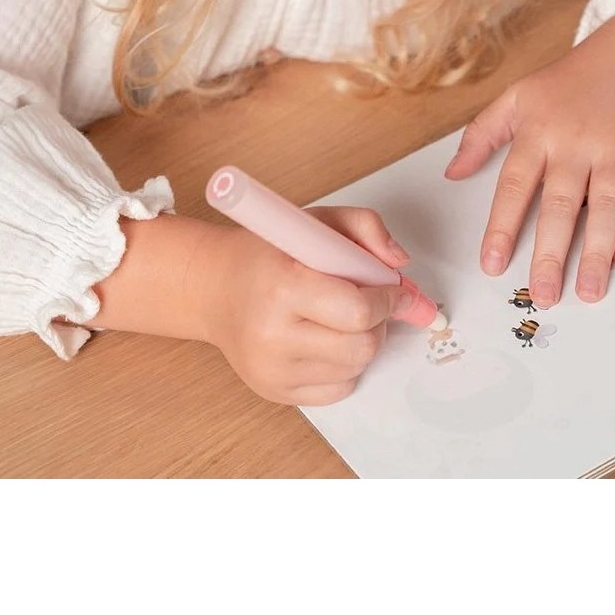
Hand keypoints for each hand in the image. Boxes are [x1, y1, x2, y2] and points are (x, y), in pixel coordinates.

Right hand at [198, 205, 418, 405]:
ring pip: (355, 368)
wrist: (215, 289)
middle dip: (379, 322)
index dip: (388, 299)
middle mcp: (272, 335)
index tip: (395, 289)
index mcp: (282, 287)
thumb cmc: (267, 255)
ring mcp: (272, 370)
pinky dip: (345, 365)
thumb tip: (399, 263)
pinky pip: (339, 388)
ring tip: (341, 318)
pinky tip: (325, 340)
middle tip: (369, 302)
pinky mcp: (275, 392)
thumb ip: (365, 227)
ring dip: (363, 342)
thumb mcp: (315, 222)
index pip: (357, 311)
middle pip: (362, 346)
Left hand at [444, 11, 614, 308]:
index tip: (492, 264)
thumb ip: (481, 135)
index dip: (501, 227)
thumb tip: (452, 173)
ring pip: (605, 208)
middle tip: (543, 295)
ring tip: (588, 291)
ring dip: (597, 252)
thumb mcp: (516, 97)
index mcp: (538, 133)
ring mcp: (614, 151)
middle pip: (560, 206)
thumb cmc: (569, 83)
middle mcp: (575, 145)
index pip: (515, 186)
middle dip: (551, 255)